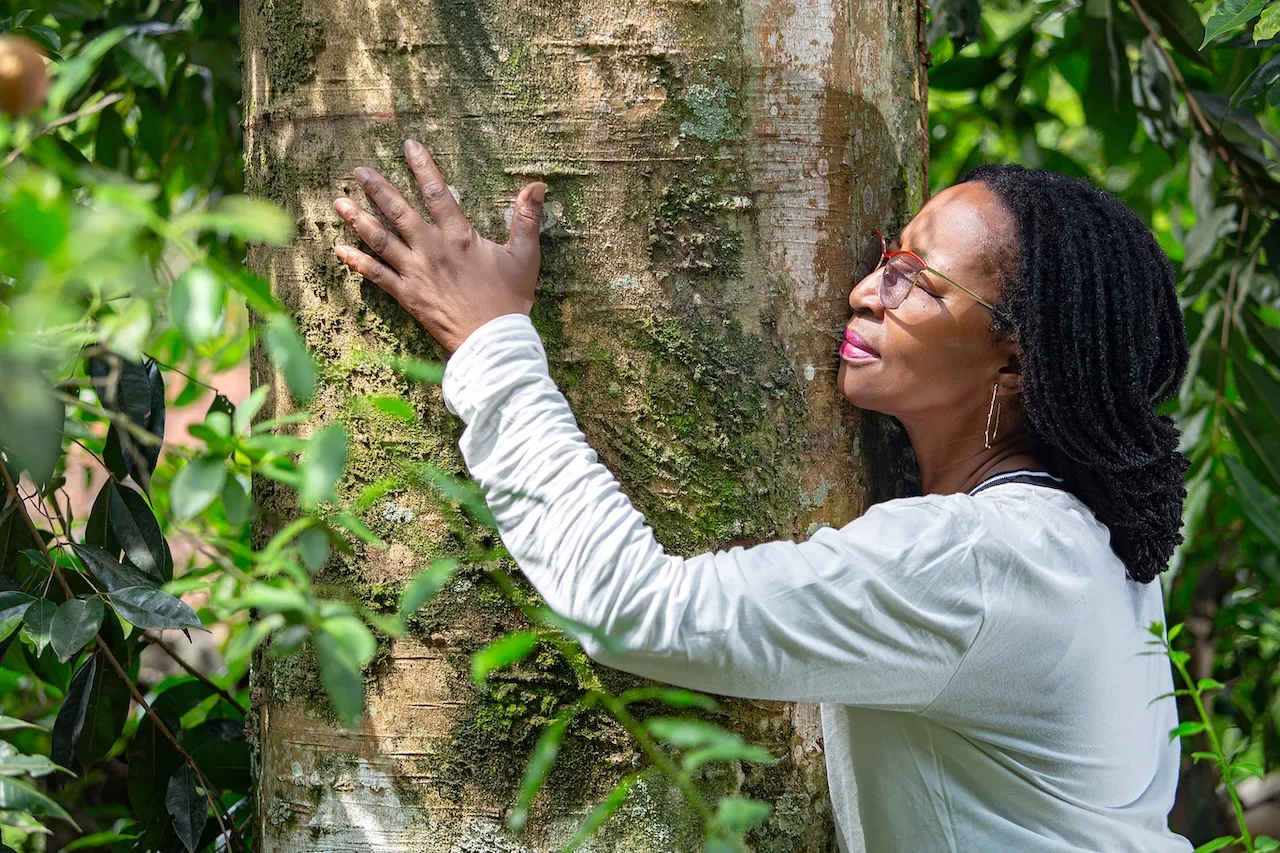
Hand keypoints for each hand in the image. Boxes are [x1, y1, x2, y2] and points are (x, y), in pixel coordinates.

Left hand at [332, 139, 546, 352]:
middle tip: (358, 171)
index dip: (423, 167)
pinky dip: (357, 262)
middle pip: (399, 212)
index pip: (437, 193)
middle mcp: (432, 249)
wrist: (493, 341)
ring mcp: (416, 272)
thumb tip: (537, 186)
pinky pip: (376, 276)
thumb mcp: (525, 256)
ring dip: (358, 219)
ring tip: (338, 202)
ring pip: (380, 240)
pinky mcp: (408, 296)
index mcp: (459, 237)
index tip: (409, 146)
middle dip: (377, 188)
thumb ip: (527, 218)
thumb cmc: (510, 299)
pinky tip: (339, 250)